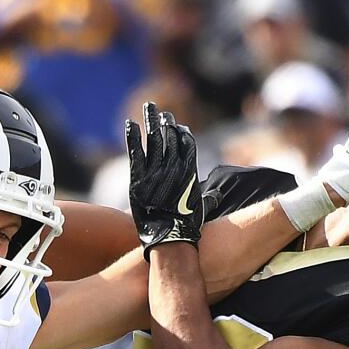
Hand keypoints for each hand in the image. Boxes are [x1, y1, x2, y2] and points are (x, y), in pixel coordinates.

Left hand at [126, 102, 202, 257]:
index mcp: (190, 171)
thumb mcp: (201, 210)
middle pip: (169, 137)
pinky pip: (135, 153)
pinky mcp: (138, 180)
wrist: (170, 239)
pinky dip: (133, 137)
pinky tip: (131, 124)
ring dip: (151, 122)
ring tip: (150, 109)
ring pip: (153, 140)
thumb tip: (217, 196)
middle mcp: (173, 167)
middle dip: (166, 123)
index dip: (181, 133)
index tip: (178, 125)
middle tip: (162, 112)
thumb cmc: (188, 227)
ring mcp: (155, 172)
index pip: (187, 144)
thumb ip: (209, 198)